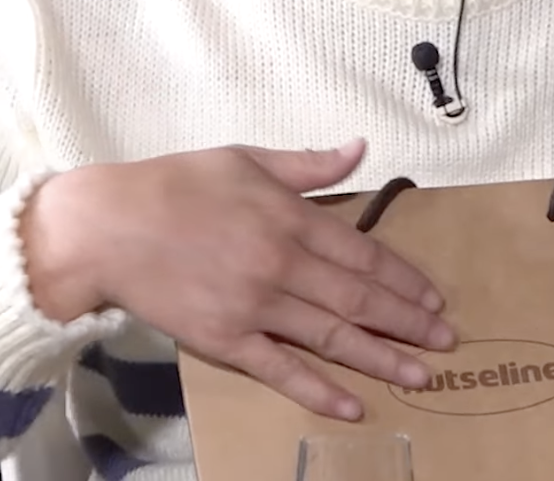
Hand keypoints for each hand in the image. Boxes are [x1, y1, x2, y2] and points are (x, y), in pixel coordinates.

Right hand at [21, 138, 454, 419]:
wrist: (107, 228)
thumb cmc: (175, 185)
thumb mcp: (246, 158)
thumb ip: (307, 164)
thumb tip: (359, 148)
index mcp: (289, 217)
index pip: (363, 253)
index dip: (404, 278)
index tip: (433, 297)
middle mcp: (280, 264)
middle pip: (359, 298)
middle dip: (408, 322)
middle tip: (446, 342)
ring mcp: (254, 306)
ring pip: (331, 336)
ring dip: (381, 358)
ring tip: (420, 377)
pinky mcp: (225, 340)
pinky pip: (281, 370)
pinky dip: (318, 390)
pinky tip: (352, 405)